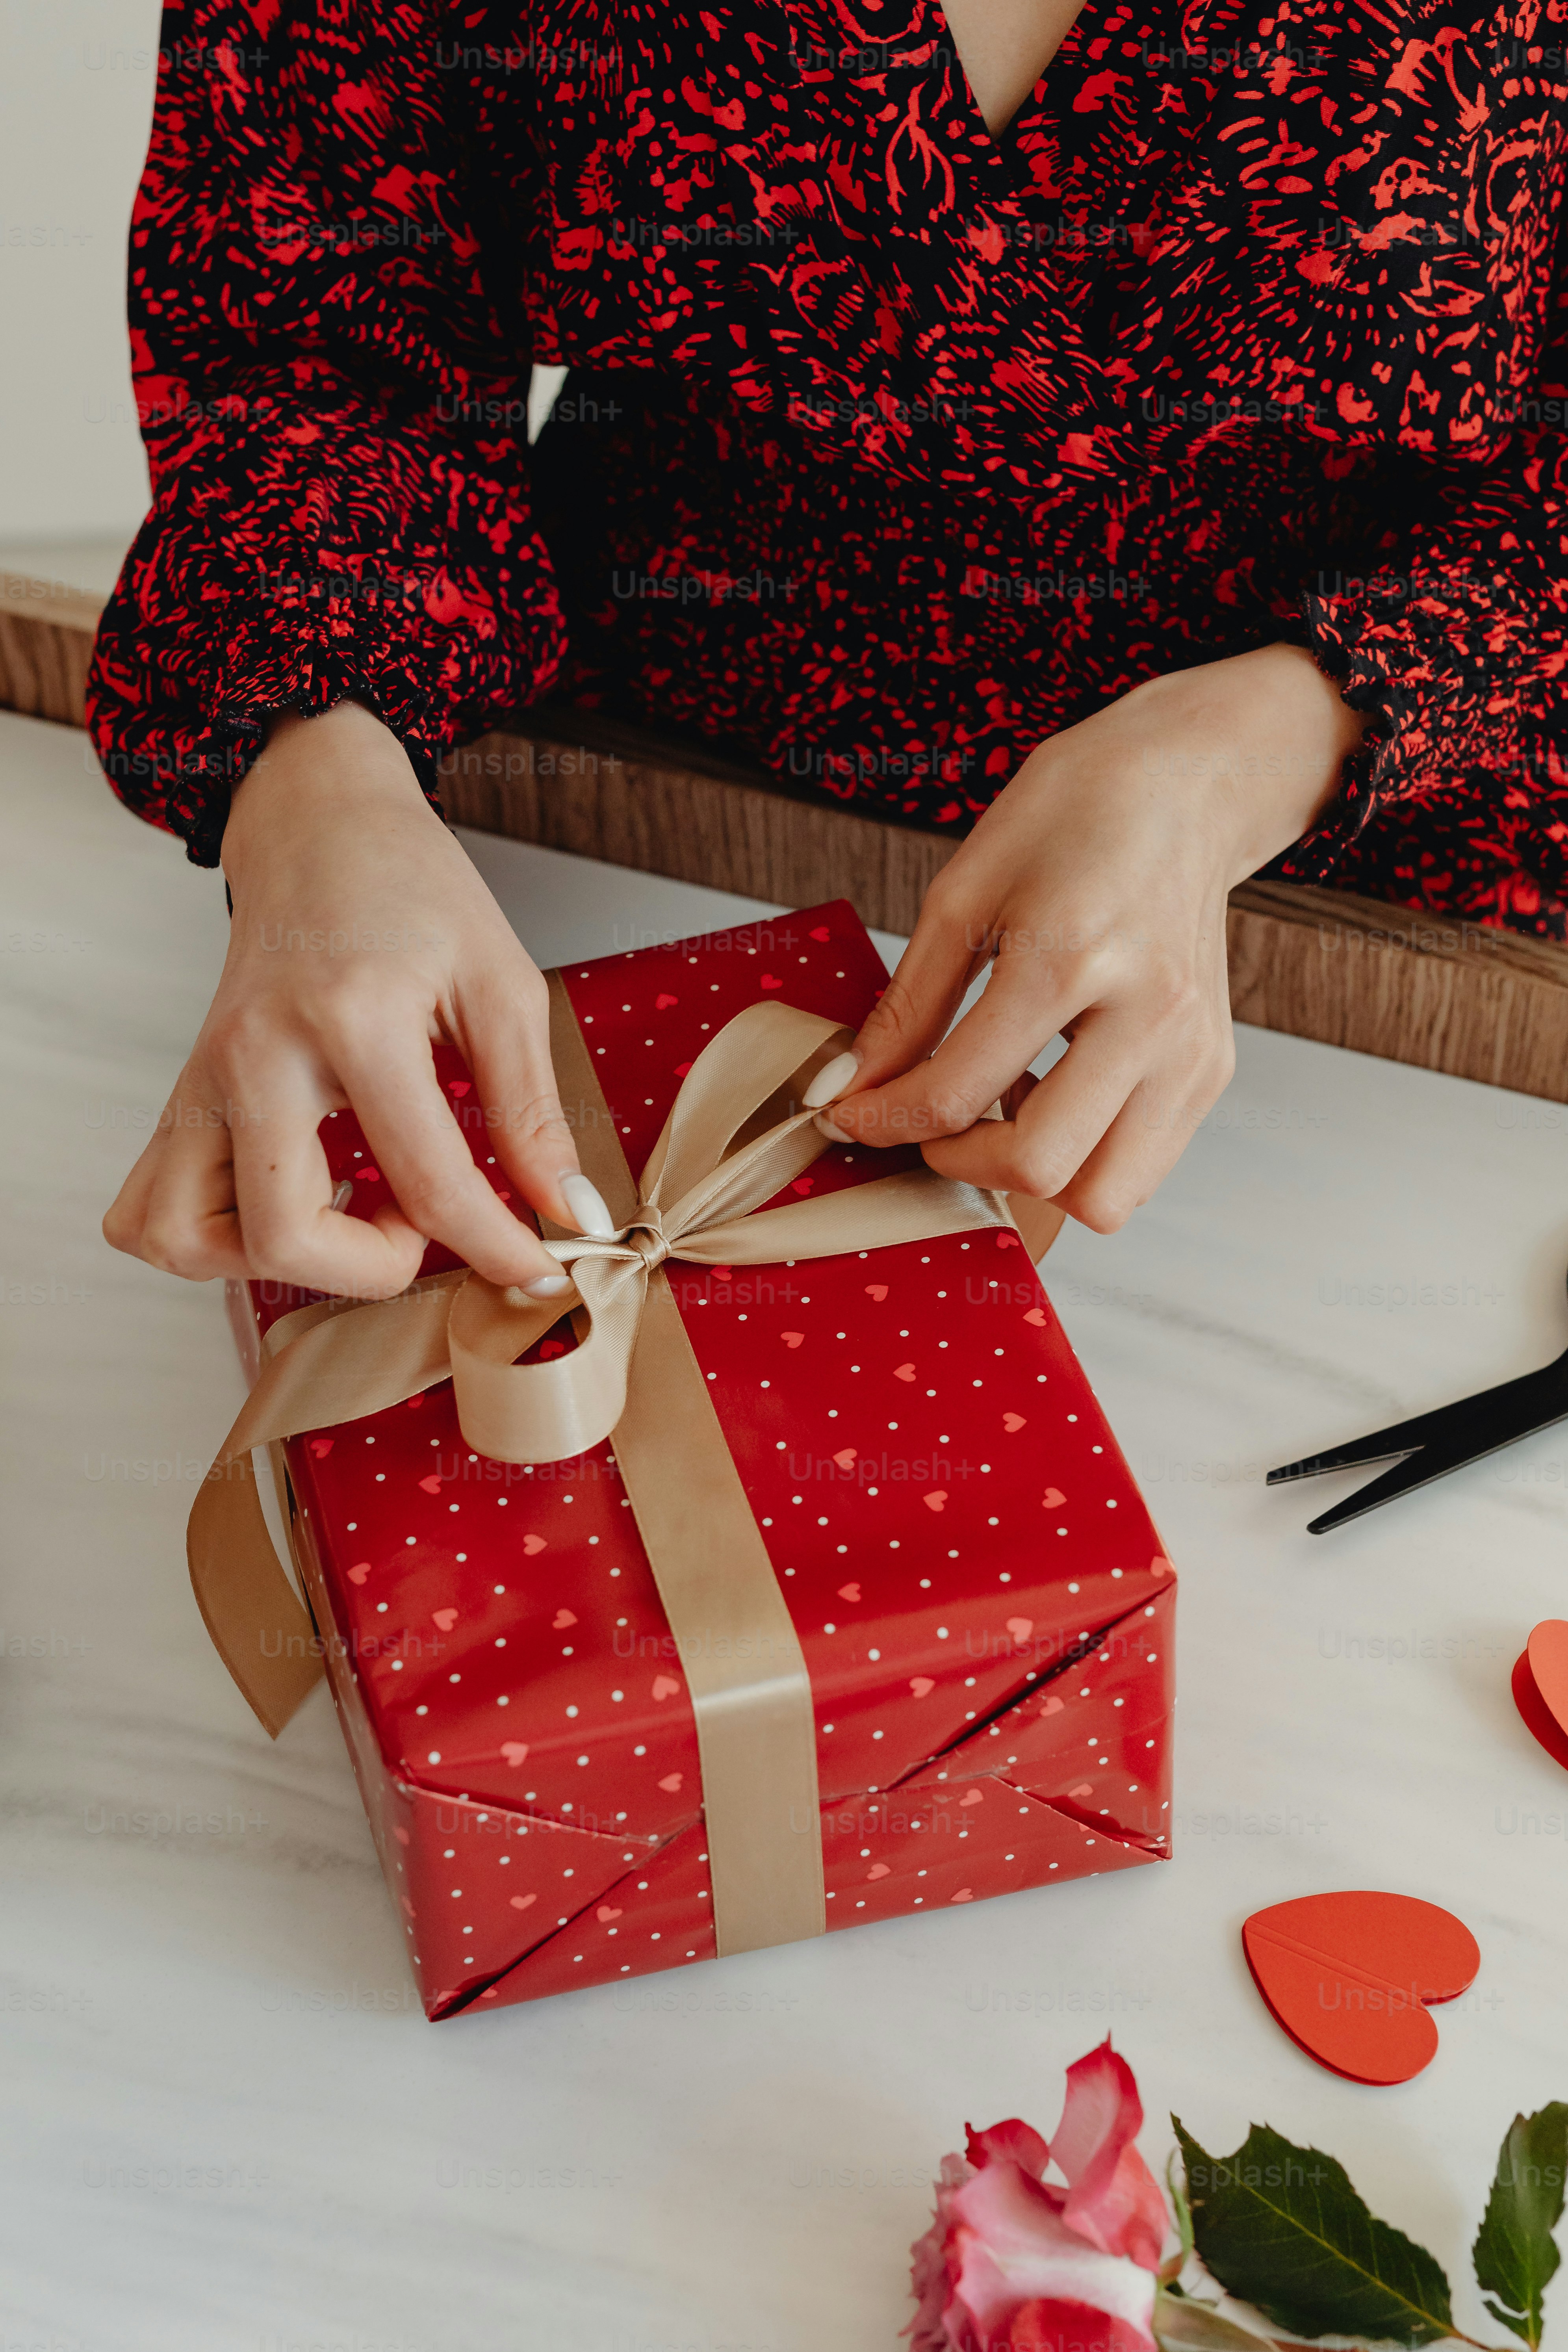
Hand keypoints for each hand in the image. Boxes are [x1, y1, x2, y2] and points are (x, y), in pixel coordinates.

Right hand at [104, 703, 614, 1297]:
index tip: (539, 1270)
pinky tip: (295, 1196)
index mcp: (352, 1019)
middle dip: (373, 1265)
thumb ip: (533, 1113)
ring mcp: (201, 1078)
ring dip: (279, 1259)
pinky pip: (153, 1211)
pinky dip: (217, 1238)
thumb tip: (571, 1216)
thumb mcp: (502, 985)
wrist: (319, 825)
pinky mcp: (180, 1095)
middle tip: (421, 1212)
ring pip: (186, 1238)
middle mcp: (255, 1055)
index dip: (495, 1248)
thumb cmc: (413, 892)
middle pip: (284, 1235)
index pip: (426, 1183)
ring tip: (351, 1206)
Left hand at [804, 644, 1364, 1230]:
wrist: (1185, 786)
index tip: (853, 1114)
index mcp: (1069, 956)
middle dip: (960, 1161)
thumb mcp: (964, 890)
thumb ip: (907, 1004)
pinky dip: (1084, 1158)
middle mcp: (1146, 1015)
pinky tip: (1050, 1095)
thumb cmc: (1075, 817)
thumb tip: (854, 1087)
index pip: (957, 1091)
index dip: (885, 1119)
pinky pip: (1142, 1168)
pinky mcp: (1212, 1068)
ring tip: (999, 1112)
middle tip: (928, 1123)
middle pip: (1040, 1166)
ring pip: (1106, 1195)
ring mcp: (1191, 1050)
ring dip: (1033, 1177)